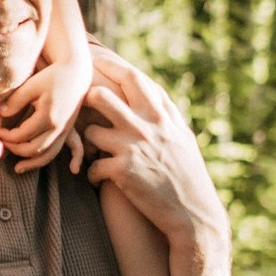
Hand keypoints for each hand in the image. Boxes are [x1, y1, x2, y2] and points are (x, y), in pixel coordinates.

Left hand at [0, 60, 90, 172]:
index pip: (22, 135)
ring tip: (16, 166)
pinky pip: (54, 152)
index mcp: (48, 116)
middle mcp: (58, 128)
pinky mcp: (67, 132)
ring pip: (46, 156)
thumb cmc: (52, 76)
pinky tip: (29, 163)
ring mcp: (64, 131)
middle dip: (15, 149)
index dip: (6, 136)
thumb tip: (0, 115)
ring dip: (29, 162)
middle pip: (33, 150)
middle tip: (2, 142)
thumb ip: (15, 101)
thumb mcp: (32, 85)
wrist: (76, 74)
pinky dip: (42, 160)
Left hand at [81, 47, 226, 248]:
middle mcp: (147, 127)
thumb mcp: (183, 138)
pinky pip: (92, 166)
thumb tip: (154, 91)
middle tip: (81, 108)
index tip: (95, 61)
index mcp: (162, 116)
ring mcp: (133, 148)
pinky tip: (98, 181)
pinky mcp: (122, 172)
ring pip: (91, 130)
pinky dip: (92, 175)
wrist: (194, 215)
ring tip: (94, 152)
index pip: (134, 78)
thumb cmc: (188, 176)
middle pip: (103, 96)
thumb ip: (166, 113)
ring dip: (89, 143)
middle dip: (88, 100)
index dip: (111, 66)